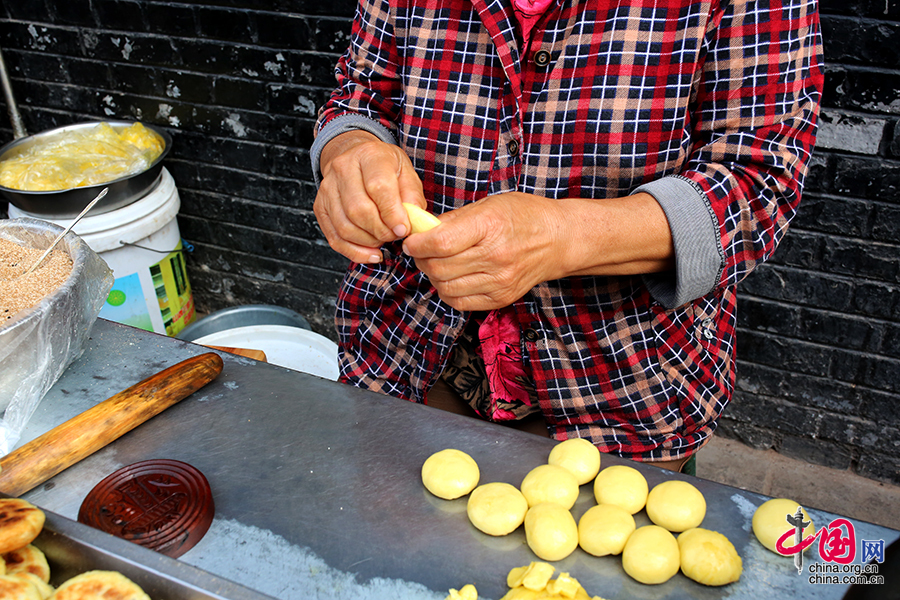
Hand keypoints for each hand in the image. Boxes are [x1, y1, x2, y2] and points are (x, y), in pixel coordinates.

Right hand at [314, 130, 425, 262]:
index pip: (378, 187)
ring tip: (383, 239)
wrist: (356, 156)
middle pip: (359, 210)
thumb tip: (413, 223)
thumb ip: (412, 197)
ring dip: (368, 242)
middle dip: (381, 231)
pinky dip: (355, 252)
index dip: (392, 213)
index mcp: (369, 155)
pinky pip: (334, 237)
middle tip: (394, 235)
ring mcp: (328, 188)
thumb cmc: (384, 166)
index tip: (403, 229)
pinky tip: (371, 253)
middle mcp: (343, 168)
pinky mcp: (320, 206)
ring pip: (345, 227)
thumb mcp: (406, 172)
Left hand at [402, 193, 565, 310]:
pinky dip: (448, 291)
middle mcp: (496, 257)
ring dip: (433, 276)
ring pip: (445, 287)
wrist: (558, 240)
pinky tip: (452, 277)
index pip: (440, 242)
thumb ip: (453, 220)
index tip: (411, 241)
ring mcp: (499, 281)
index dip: (417, 244)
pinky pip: (460, 302)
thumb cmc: (524, 216)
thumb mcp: (489, 205)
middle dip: (421, 259)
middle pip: (439, 267)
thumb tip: (421, 230)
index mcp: (490, 226)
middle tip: (421, 250)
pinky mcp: (501, 298)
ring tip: (437, 263)